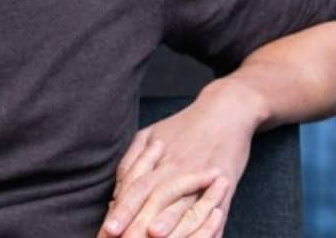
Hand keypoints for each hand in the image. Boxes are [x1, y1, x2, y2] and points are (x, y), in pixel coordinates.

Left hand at [99, 80, 263, 237]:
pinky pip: (213, 212)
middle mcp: (179, 171)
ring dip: (169, 224)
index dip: (121, 210)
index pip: (135, 189)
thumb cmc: (185, 126)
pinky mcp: (225, 189)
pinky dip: (204, 228)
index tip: (108, 229)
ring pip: (183, 207)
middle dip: (137, 224)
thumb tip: (116, 193)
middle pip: (155, 200)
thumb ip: (131, 161)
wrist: (227, 111)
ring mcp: (203, 180)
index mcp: (160, 160)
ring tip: (153, 237)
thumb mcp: (151, 134)